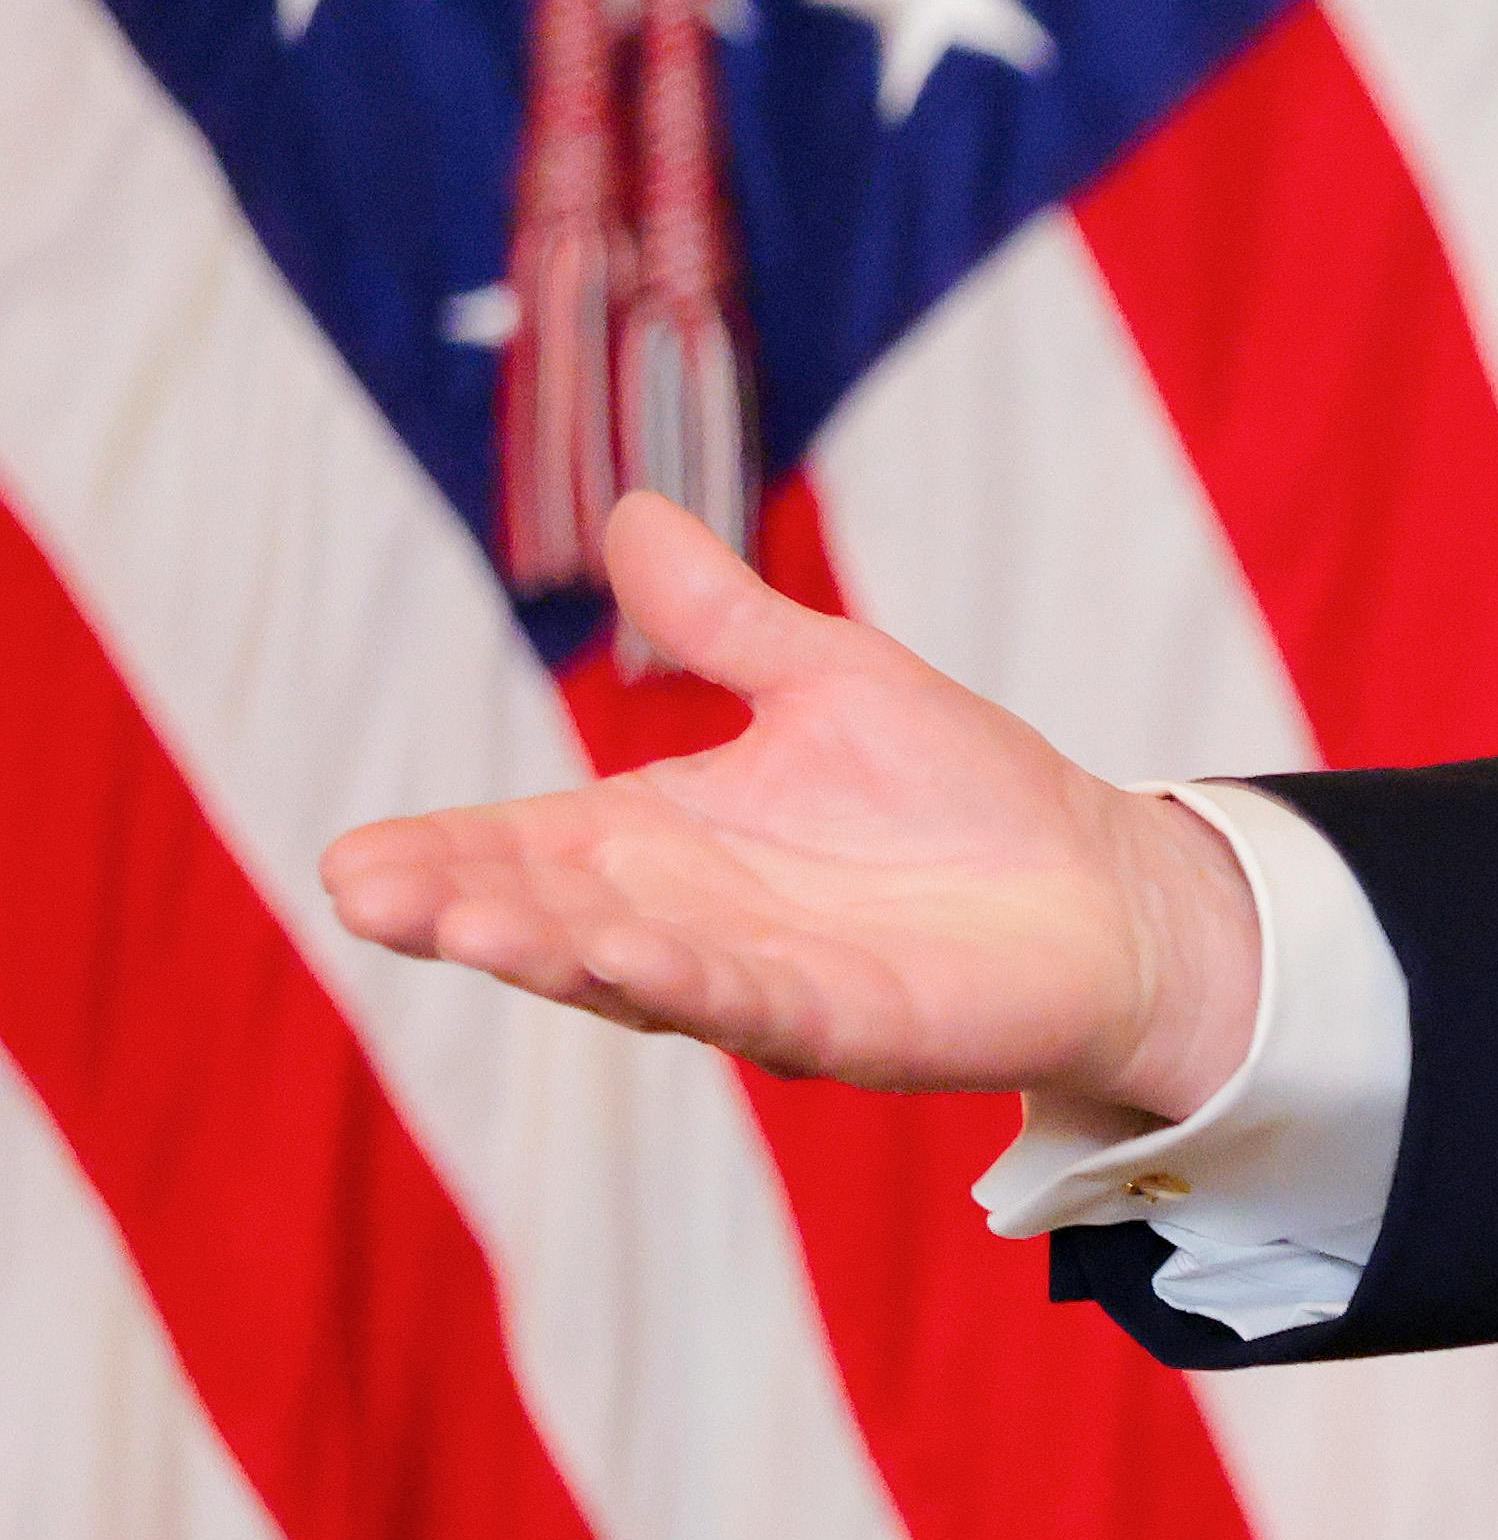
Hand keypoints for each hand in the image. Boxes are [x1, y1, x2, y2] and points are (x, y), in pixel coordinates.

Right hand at [318, 493, 1266, 1115]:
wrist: (1104, 888)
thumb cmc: (962, 796)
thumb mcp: (829, 680)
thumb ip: (722, 620)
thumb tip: (630, 512)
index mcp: (661, 842)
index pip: (523, 851)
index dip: (443, 859)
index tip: (351, 863)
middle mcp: (689, 922)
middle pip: (550, 920)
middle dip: (466, 911)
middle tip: (372, 897)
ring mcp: (763, 983)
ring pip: (634, 974)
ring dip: (555, 954)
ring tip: (472, 929)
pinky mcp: (850, 1027)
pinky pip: (756, 1009)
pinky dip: (694, 987)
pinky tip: (630, 963)